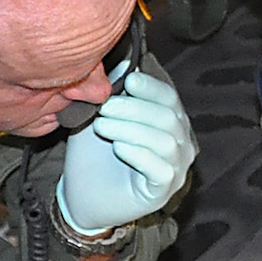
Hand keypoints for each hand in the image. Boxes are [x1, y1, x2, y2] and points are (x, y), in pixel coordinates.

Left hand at [57, 70, 195, 231]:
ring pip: (166, 141)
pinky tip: (118, 148)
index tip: (127, 83)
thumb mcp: (100, 117)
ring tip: (102, 127)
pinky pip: (161, 169)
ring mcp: (175, 170)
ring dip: (130, 129)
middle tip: (103, 109)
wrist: (81, 197)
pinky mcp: (162, 192)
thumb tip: (121, 63)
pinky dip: (138, 154)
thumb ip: (112, 94)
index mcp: (168, 124)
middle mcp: (179, 146)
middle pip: (169, 118)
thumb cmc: (94, 157)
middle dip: (133, 109)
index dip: (150, 88)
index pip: (170, 99)